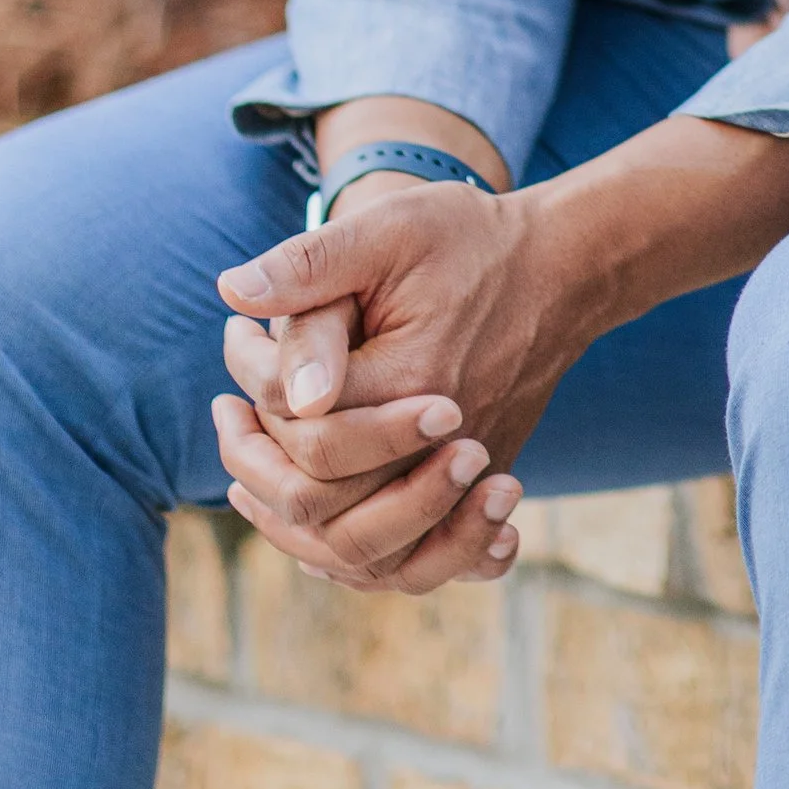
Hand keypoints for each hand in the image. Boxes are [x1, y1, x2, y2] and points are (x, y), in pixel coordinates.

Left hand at [214, 114, 788, 593]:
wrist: (562, 268)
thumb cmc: (470, 241)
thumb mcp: (388, 227)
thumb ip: (313, 264)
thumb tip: (234, 293)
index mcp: (414, 382)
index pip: (306, 429)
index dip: (254, 387)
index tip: (236, 336)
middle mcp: (444, 447)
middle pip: (324, 507)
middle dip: (257, 466)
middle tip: (225, 414)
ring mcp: (465, 477)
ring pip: (365, 554)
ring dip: (292, 525)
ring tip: (245, 477)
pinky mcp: (475, 489)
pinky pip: (408, 560)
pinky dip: (350, 557)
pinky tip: (309, 530)